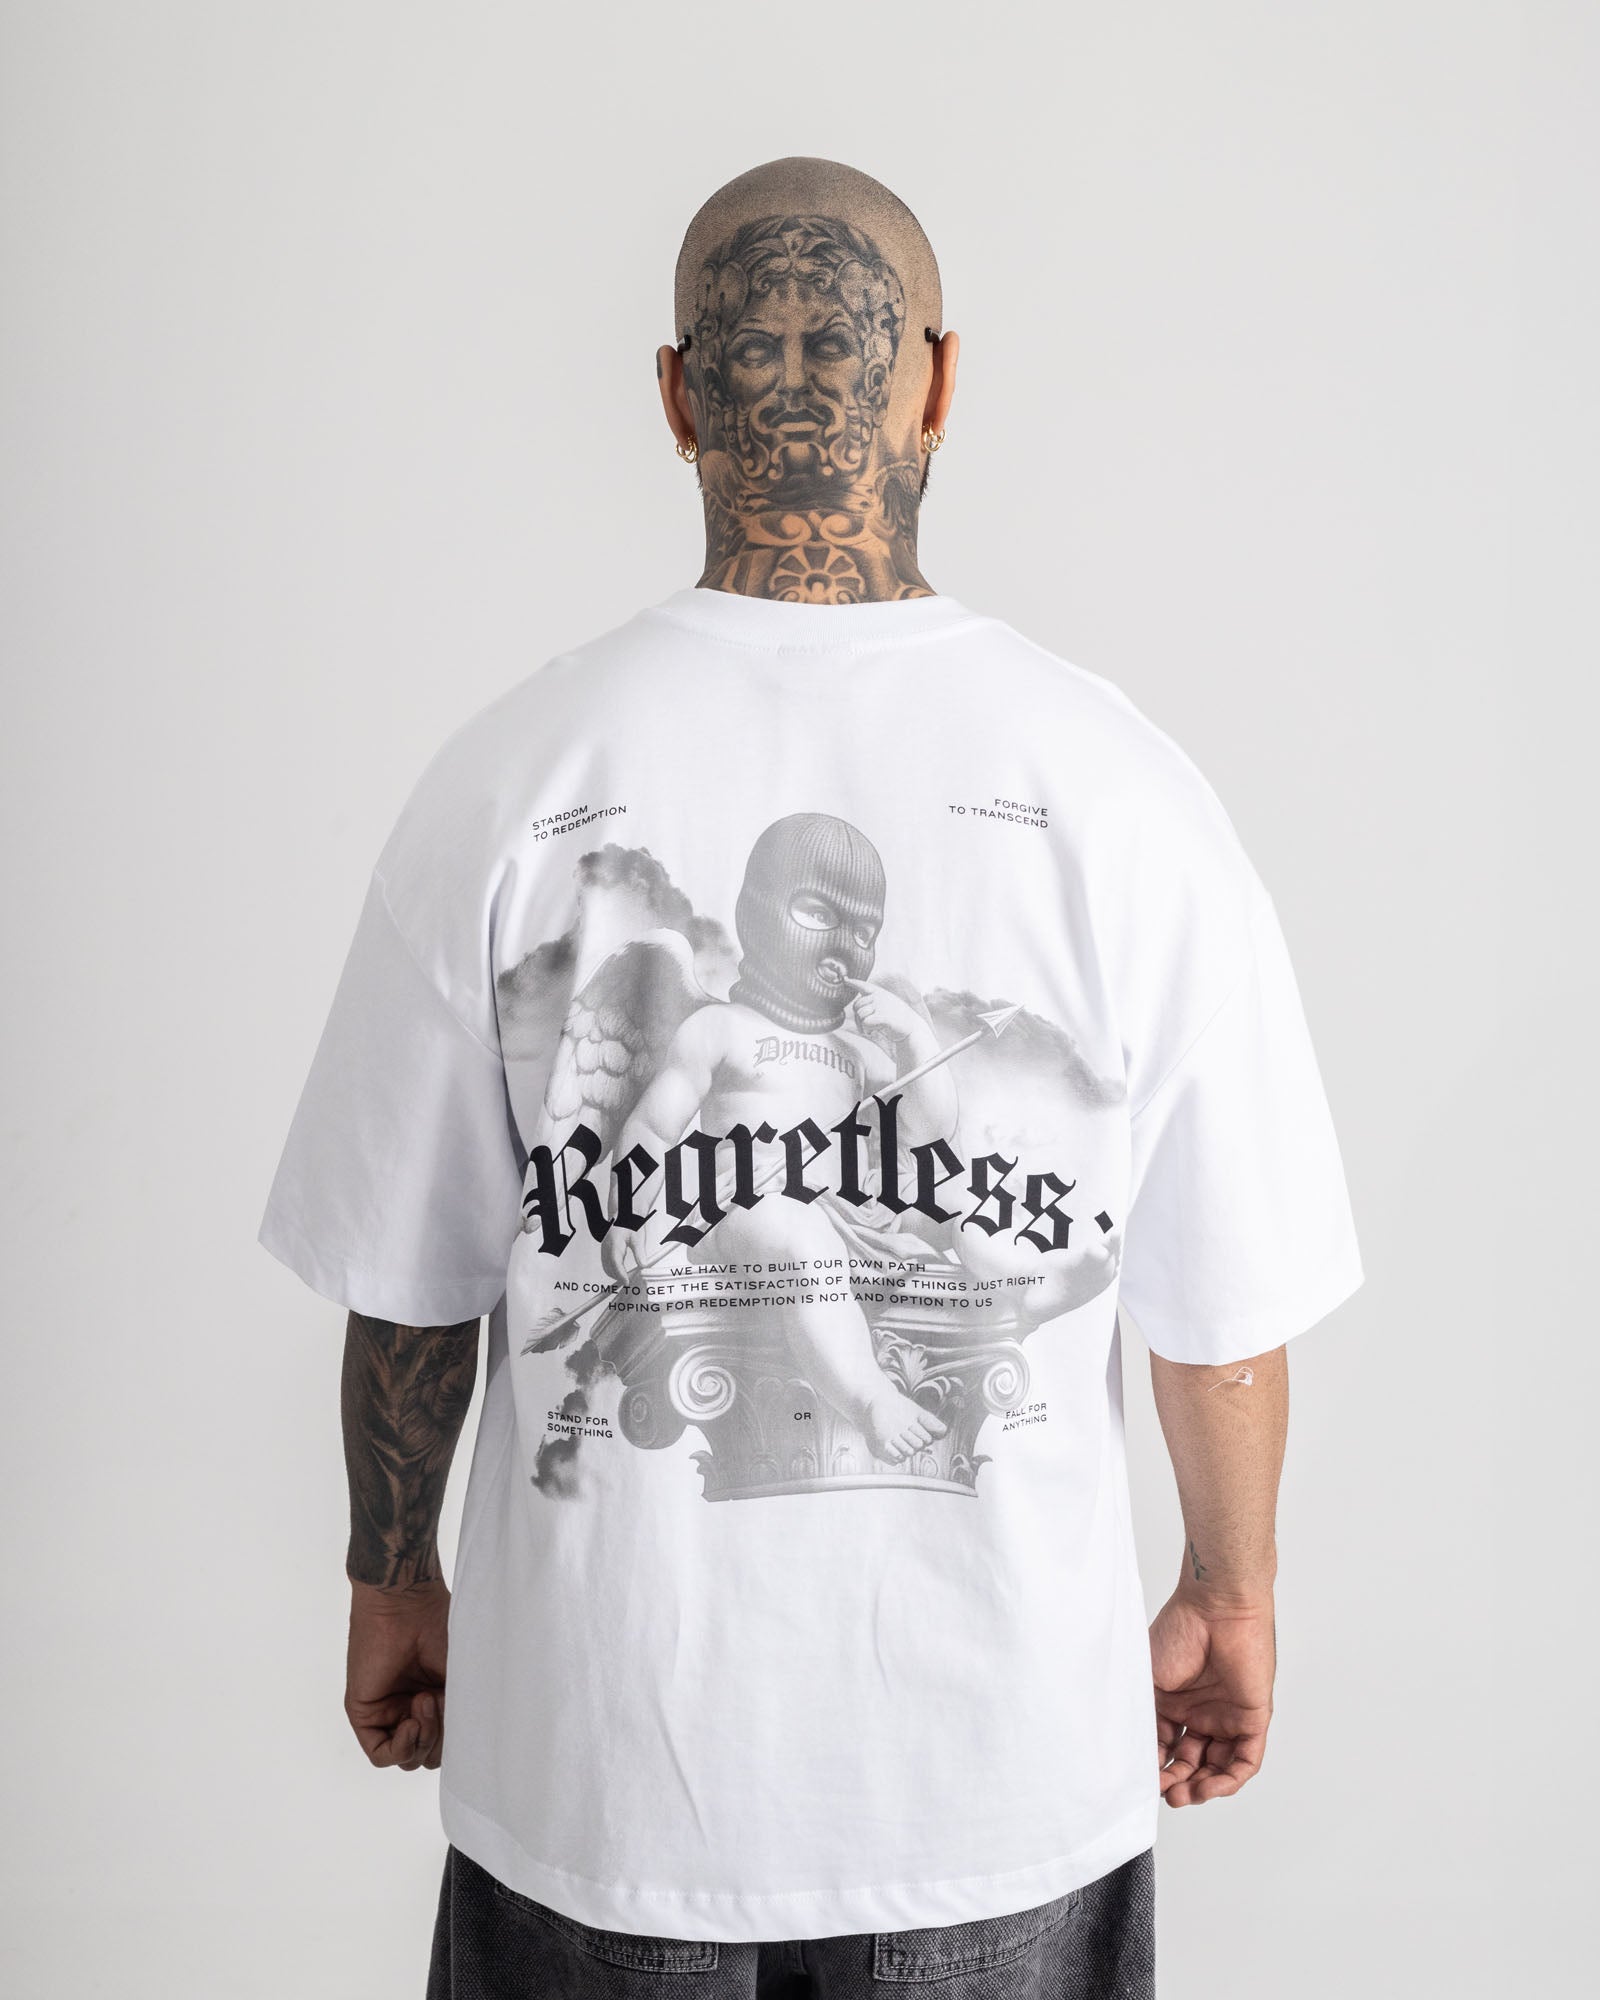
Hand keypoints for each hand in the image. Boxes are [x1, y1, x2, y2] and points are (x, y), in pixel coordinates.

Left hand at [345, 1576, 448, 1771]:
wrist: (406, 1603)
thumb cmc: (438, 1627)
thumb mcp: (460, 1677)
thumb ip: (462, 1713)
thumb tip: (470, 1747)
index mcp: (436, 1698)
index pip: (446, 1743)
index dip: (457, 1740)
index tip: (465, 1715)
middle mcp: (411, 1708)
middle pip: (427, 1755)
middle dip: (440, 1740)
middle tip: (442, 1702)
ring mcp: (388, 1712)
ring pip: (407, 1757)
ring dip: (423, 1739)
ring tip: (426, 1701)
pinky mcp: (364, 1713)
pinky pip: (381, 1753)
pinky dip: (401, 1747)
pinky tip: (411, 1721)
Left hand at [840, 976, 926, 1053]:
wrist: (912, 1028)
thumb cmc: (897, 1019)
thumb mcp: (887, 1005)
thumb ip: (874, 1002)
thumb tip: (858, 1008)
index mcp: (879, 993)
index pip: (863, 985)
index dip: (853, 982)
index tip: (845, 980)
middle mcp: (878, 996)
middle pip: (856, 1006)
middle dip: (858, 1018)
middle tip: (867, 1026)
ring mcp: (880, 1005)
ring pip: (860, 1015)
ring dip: (862, 1026)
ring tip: (871, 1029)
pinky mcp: (882, 1016)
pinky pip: (865, 1023)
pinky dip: (867, 1030)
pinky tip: (874, 1032)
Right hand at [1149, 1586, 1274, 1805]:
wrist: (1216, 1607)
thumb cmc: (1178, 1633)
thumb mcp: (1148, 1681)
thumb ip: (1144, 1718)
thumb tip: (1132, 1758)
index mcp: (1174, 1703)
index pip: (1165, 1748)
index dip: (1155, 1767)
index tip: (1141, 1780)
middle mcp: (1201, 1713)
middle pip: (1191, 1763)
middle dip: (1177, 1783)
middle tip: (1165, 1794)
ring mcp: (1227, 1717)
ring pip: (1217, 1767)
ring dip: (1201, 1787)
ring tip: (1182, 1796)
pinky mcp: (1253, 1719)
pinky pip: (1245, 1760)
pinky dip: (1228, 1780)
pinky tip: (1207, 1786)